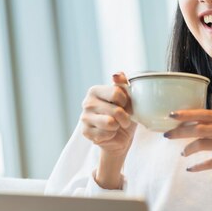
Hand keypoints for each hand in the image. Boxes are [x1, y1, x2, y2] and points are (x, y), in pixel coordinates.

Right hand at [81, 72, 136, 188]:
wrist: (120, 136)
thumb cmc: (124, 114)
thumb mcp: (127, 97)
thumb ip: (123, 84)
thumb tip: (116, 74)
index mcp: (95, 90)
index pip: (117, 93)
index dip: (126, 102)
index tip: (125, 105)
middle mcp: (87, 103)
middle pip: (116, 110)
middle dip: (125, 118)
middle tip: (123, 119)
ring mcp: (84, 118)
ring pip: (110, 123)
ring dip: (118, 127)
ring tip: (116, 126)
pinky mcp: (85, 132)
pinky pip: (106, 134)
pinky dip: (112, 135)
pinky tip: (108, 133)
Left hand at [164, 109, 211, 189]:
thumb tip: (189, 125)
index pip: (204, 113)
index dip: (187, 114)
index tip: (171, 115)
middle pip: (199, 128)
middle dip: (180, 131)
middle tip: (167, 135)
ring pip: (202, 144)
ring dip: (188, 149)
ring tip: (183, 153)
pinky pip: (209, 162)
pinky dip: (197, 166)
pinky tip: (191, 168)